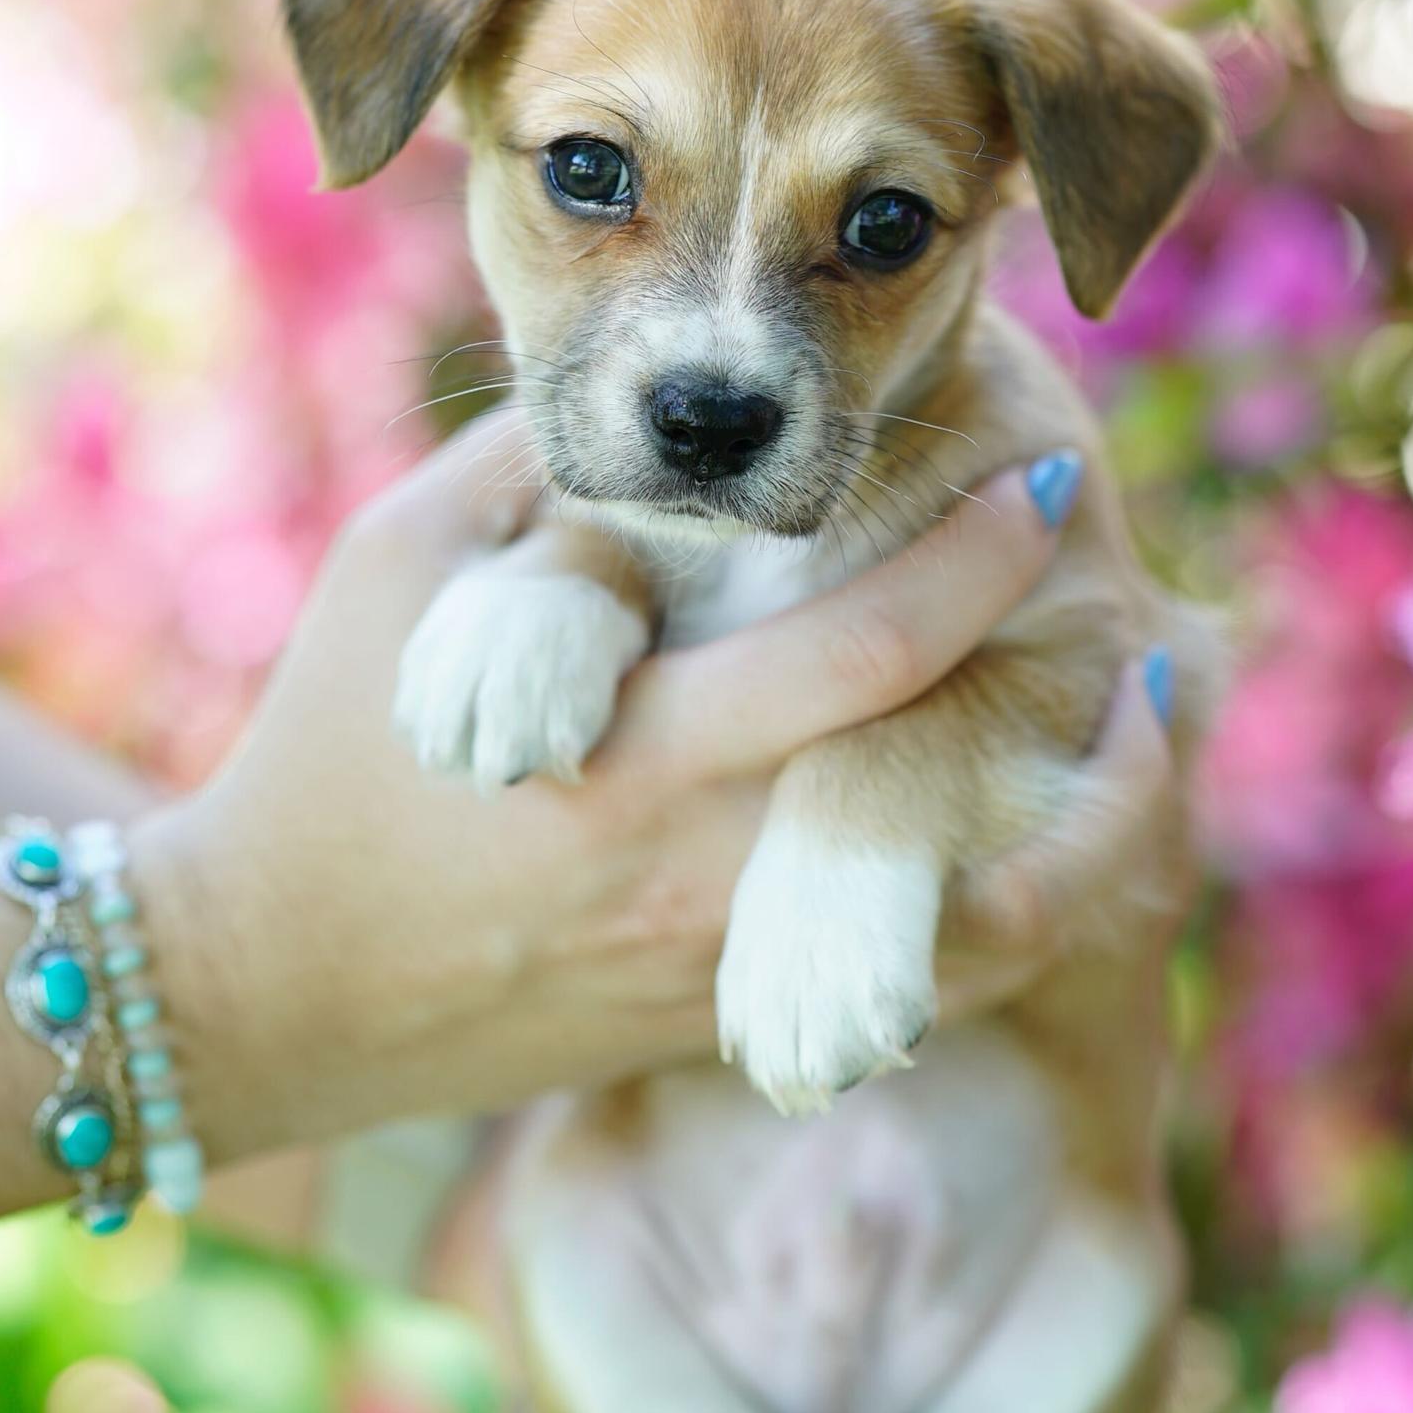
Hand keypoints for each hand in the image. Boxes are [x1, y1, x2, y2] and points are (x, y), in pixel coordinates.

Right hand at [134, 415, 1156, 1163]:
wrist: (259, 989)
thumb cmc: (321, 754)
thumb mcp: (401, 572)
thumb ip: (541, 469)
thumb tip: (682, 385)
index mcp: (634, 750)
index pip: (866, 652)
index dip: (981, 558)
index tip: (1050, 480)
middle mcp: (703, 875)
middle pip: (962, 812)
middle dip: (1082, 717)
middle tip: (1152, 629)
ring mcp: (721, 972)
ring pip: (971, 943)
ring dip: (1082, 851)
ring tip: (1139, 757)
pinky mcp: (714, 1027)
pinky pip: (903, 989)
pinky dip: (996, 923)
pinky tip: (1034, 844)